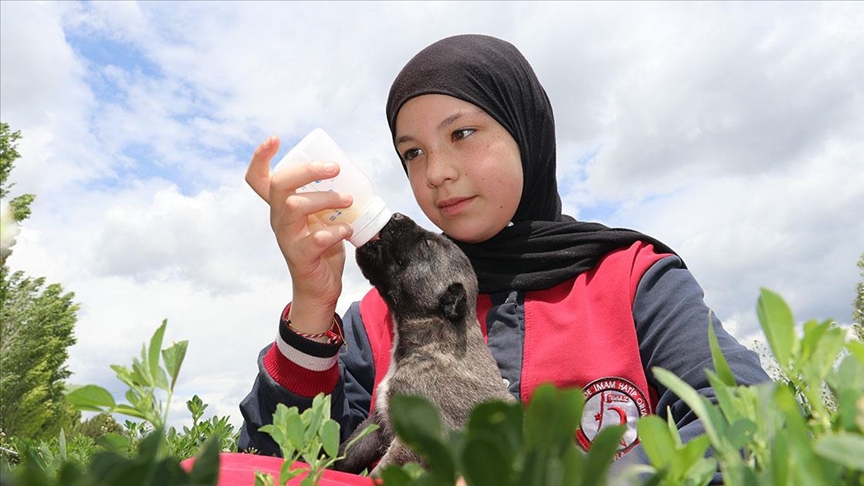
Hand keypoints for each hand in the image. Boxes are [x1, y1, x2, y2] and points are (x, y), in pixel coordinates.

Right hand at [246, 136, 353, 332]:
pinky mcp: (301, 257)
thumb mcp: (321, 217)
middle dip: (307, 171)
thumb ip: (326, 197)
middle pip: (279, 185)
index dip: (260, 158)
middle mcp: (279, 219)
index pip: (258, 179)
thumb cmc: (321, 247)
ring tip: (348, 200)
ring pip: (294, 206)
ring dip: (325, 199)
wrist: (319, 288)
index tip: (273, 139)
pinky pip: (315, 238)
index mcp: (281, 207)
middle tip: (334, 168)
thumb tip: (350, 174)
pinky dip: (336, 231)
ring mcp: (287, 238)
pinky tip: (348, 230)